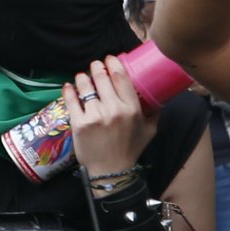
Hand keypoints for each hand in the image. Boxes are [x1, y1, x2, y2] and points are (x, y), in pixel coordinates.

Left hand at [64, 56, 158, 179]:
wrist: (111, 171)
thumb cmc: (131, 149)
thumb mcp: (150, 130)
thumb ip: (155, 112)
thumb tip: (161, 95)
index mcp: (132, 109)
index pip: (121, 78)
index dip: (114, 64)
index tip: (110, 59)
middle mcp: (114, 110)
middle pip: (101, 78)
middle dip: (96, 67)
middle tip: (95, 65)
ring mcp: (94, 116)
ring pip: (85, 87)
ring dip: (82, 77)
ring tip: (82, 76)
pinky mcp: (78, 123)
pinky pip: (71, 100)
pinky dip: (68, 90)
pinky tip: (68, 86)